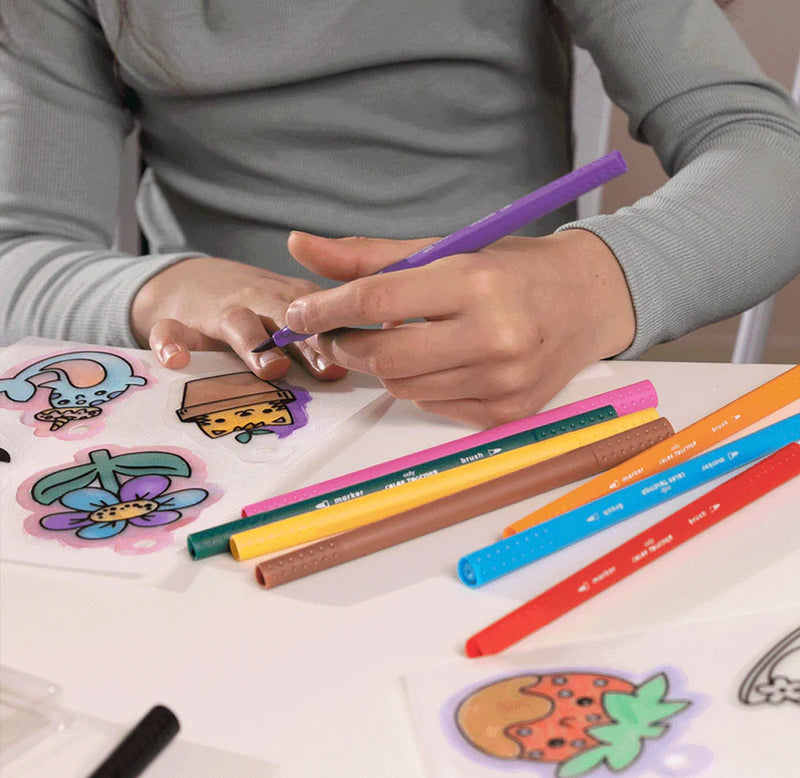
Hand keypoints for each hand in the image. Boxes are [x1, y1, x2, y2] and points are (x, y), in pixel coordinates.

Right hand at [130, 256, 346, 381]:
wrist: (188, 282)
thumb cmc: (254, 306)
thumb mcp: (288, 311)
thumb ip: (314, 340)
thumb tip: (346, 367)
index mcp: (290, 300)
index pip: (319, 313)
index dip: (339, 332)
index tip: (359, 355)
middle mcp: (258, 302)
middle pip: (286, 315)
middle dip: (309, 340)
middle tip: (329, 367)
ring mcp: (219, 312)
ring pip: (238, 322)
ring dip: (256, 344)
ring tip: (273, 370)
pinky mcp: (180, 323)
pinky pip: (172, 331)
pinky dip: (171, 343)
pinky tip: (177, 361)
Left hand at [283, 229, 634, 425]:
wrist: (589, 301)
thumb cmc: (512, 269)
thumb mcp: (447, 248)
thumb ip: (369, 254)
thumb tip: (298, 245)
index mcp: (477, 282)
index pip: (378, 298)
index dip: (326, 307)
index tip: (301, 311)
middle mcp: (494, 336)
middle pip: (384, 356)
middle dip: (347, 344)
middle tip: (339, 330)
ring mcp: (503, 382)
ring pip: (403, 387)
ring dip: (385, 365)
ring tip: (401, 338)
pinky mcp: (507, 414)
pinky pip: (433, 406)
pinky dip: (421, 385)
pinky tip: (439, 361)